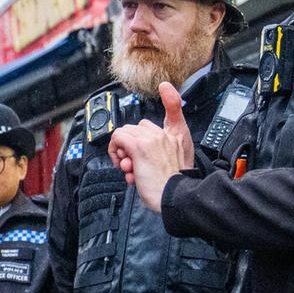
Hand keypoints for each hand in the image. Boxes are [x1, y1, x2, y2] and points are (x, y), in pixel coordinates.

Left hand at [107, 81, 195, 211]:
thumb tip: (156, 134)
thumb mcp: (178, 163)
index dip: (168, 98)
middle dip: (131, 146)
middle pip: (136, 128)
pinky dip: (115, 151)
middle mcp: (164, 135)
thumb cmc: (176, 185)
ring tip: (131, 168)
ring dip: (123, 152)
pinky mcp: (139, 148)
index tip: (163, 95)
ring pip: (125, 133)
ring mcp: (151, 140)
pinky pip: (118, 138)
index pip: (173, 108)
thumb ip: (167, 150)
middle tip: (135, 163)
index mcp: (177, 136)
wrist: (178, 197)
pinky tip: (125, 167)